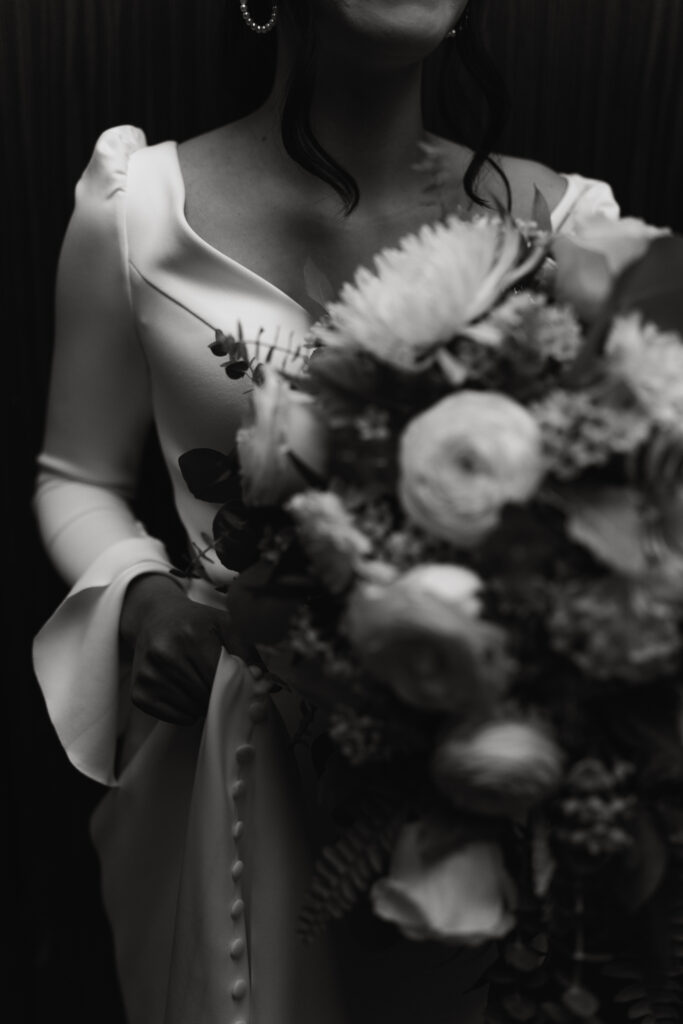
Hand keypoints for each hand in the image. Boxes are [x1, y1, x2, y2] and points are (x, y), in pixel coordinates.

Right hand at [120, 574, 255, 724]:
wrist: (154, 618)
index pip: (221, 678)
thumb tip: (270, 688)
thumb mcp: (226, 625)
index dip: (235, 688)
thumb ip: (249, 653)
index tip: (243, 689)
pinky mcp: (139, 692)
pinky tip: (187, 691)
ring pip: (192, 710)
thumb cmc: (195, 622)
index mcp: (191, 636)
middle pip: (207, 696)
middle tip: (224, 687)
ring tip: (201, 684)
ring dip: (204, 705)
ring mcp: (149, 675)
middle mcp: (165, 654)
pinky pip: (174, 717)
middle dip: (221, 696)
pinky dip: (186, 712)